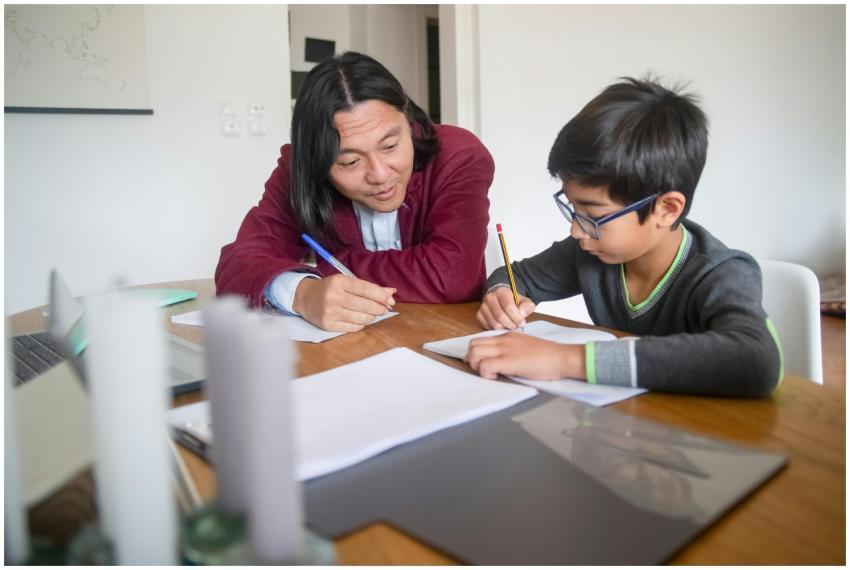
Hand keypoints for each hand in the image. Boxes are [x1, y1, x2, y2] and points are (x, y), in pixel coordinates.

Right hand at [293, 274, 395, 331]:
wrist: (305, 298)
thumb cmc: (330, 288)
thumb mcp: (346, 282)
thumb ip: (368, 287)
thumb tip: (391, 292)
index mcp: (339, 282)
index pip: (365, 289)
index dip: (381, 295)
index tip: (390, 299)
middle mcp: (333, 297)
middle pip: (366, 305)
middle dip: (380, 308)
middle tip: (384, 308)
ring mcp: (330, 312)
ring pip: (362, 318)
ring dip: (372, 317)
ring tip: (371, 313)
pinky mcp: (328, 325)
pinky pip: (353, 327)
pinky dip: (361, 324)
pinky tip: (360, 319)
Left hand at [464, 333, 584, 380]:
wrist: (562, 357)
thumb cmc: (548, 356)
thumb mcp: (525, 348)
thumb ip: (511, 351)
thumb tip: (499, 363)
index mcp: (507, 337)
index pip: (480, 340)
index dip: (476, 354)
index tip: (482, 364)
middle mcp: (503, 340)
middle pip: (473, 345)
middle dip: (472, 360)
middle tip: (484, 370)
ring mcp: (505, 350)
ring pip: (475, 353)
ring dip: (477, 366)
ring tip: (490, 374)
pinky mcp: (510, 361)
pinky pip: (485, 366)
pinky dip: (486, 374)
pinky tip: (498, 376)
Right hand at [477, 286, 535, 329]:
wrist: (502, 299)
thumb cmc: (514, 302)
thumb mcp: (525, 301)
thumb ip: (527, 306)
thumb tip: (522, 313)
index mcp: (502, 291)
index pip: (508, 306)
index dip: (516, 317)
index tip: (522, 323)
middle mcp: (490, 297)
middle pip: (500, 316)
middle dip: (511, 324)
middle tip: (517, 326)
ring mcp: (483, 306)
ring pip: (494, 323)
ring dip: (504, 328)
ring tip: (510, 326)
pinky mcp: (479, 314)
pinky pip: (487, 326)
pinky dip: (496, 329)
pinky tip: (502, 326)